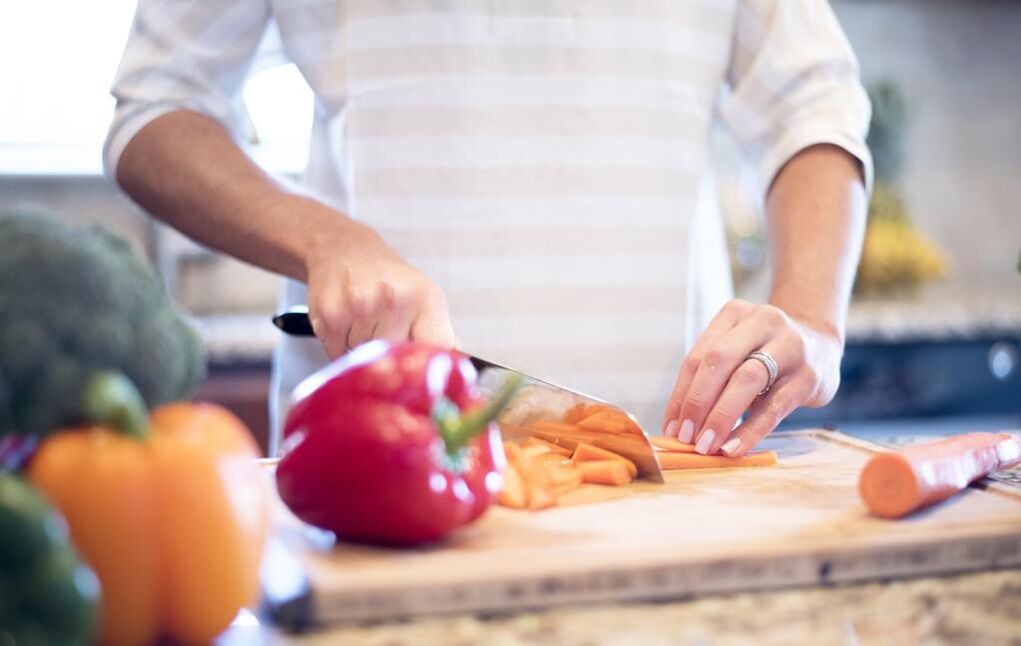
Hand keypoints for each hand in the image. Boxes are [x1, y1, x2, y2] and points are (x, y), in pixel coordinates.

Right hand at [304, 221, 454, 357]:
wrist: (345, 250)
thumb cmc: (388, 280)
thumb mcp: (424, 298)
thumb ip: (439, 336)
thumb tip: (451, 367)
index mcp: (425, 298)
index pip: (435, 350)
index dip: (426, 369)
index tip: (419, 373)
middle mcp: (395, 300)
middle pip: (395, 361)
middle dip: (388, 357)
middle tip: (383, 332)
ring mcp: (361, 307)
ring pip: (365, 360)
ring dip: (362, 353)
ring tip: (362, 324)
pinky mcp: (332, 316)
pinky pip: (339, 355)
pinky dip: (340, 347)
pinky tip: (346, 324)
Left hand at [661, 299, 842, 455]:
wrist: (822, 344)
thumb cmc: (766, 353)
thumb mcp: (739, 351)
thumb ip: (712, 378)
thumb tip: (678, 425)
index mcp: (734, 314)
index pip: (697, 357)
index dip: (680, 395)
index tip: (670, 428)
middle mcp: (762, 321)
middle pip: (718, 360)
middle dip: (697, 402)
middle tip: (685, 437)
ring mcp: (789, 345)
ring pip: (746, 379)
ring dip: (720, 416)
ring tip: (706, 445)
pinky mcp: (810, 375)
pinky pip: (774, 406)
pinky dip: (750, 430)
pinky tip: (733, 447)